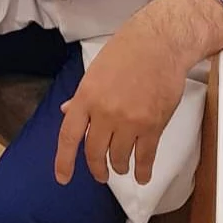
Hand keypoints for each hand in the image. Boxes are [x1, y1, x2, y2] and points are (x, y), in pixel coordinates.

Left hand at [54, 25, 186, 186]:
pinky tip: (141, 175)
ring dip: (119, 167)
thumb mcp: (94, 72)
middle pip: (94, 152)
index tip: (62, 178)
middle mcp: (105, 112)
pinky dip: (143, 170)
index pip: (68, 136)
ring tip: (120, 168)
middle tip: (99, 174)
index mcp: (86, 97)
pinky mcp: (153, 125)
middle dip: (96, 168)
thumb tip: (67, 113)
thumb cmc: (126, 52)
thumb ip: (81, 97)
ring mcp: (129, 121)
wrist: (159, 44)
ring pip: (119, 157)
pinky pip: (145, 156)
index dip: (64, 161)